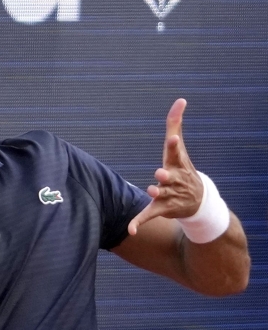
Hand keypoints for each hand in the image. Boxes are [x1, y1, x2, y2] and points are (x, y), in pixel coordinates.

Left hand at [127, 98, 203, 235]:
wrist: (197, 201)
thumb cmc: (182, 169)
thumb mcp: (177, 148)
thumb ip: (175, 124)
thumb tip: (180, 99)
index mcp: (177, 164)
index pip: (176, 153)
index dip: (173, 146)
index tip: (172, 139)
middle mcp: (175, 180)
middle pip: (170, 176)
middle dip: (166, 175)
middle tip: (161, 172)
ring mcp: (169, 195)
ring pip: (161, 195)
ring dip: (157, 193)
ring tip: (152, 190)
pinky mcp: (161, 209)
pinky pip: (148, 216)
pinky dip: (139, 223)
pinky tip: (131, 230)